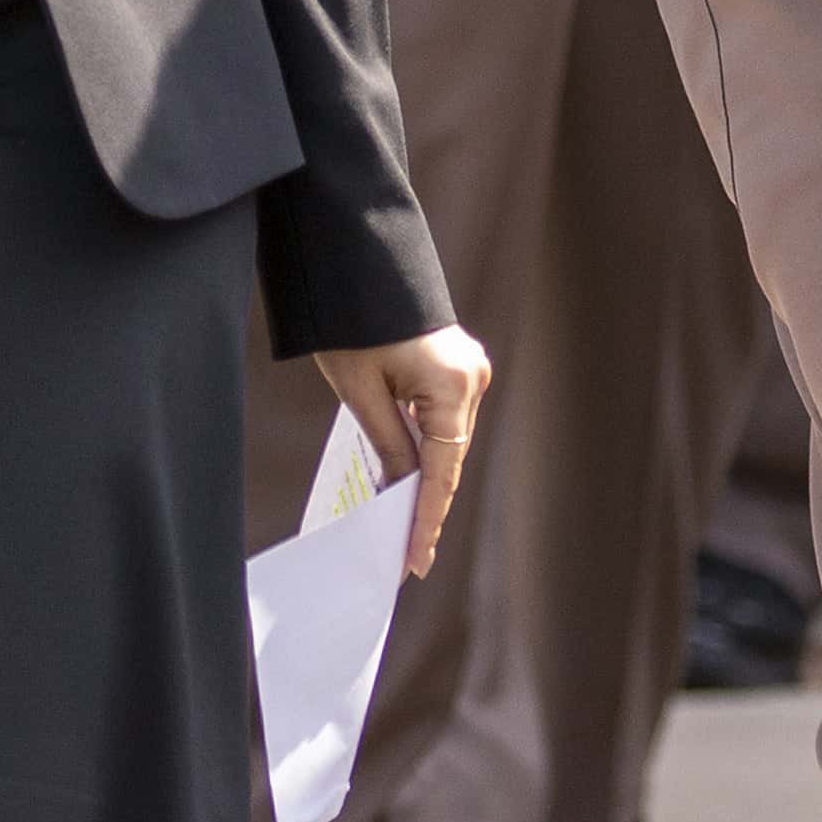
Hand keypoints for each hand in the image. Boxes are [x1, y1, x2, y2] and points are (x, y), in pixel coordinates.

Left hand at [317, 325, 495, 578]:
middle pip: (450, 458)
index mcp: (453, 385)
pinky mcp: (458, 365)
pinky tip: (409, 480)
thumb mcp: (360, 392)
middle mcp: (472, 378)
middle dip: (426, 506)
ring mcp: (470, 369)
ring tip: (406, 529)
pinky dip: (427, 448)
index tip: (415, 560)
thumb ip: (389, 446)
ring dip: (427, 478)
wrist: (355, 260)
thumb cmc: (350, 323)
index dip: (426, 520)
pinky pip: (444, 419)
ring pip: (448, 441)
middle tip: (408, 556)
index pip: (442, 471)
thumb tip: (400, 492)